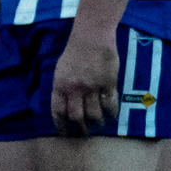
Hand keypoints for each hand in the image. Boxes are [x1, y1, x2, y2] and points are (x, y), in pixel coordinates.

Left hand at [52, 10, 124, 134]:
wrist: (92, 37)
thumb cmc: (75, 52)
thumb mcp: (60, 70)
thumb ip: (61, 88)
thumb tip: (64, 107)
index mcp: (60, 85)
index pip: (58, 112)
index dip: (62, 126)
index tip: (66, 133)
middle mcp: (75, 89)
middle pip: (77, 117)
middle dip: (80, 129)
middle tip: (84, 132)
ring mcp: (92, 87)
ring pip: (94, 114)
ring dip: (97, 123)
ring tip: (99, 124)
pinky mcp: (108, 83)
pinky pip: (110, 104)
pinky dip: (111, 113)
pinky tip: (111, 115)